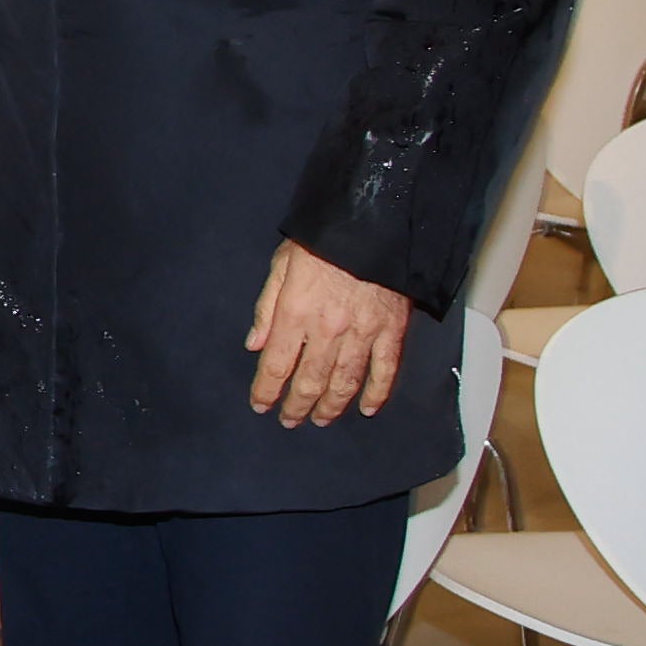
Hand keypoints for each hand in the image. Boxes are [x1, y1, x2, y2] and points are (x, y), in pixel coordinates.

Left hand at [244, 242, 410, 427]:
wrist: (372, 224)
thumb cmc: (322, 240)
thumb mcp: (282, 264)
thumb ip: (266, 308)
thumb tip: (254, 345)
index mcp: (296, 313)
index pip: (275, 365)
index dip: (266, 390)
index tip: (261, 405)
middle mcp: (327, 331)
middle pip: (309, 381)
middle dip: (297, 406)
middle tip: (290, 420)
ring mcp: (362, 334)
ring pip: (344, 382)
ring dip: (332, 406)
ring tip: (322, 420)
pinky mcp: (391, 331)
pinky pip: (385, 370)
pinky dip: (377, 393)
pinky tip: (368, 409)